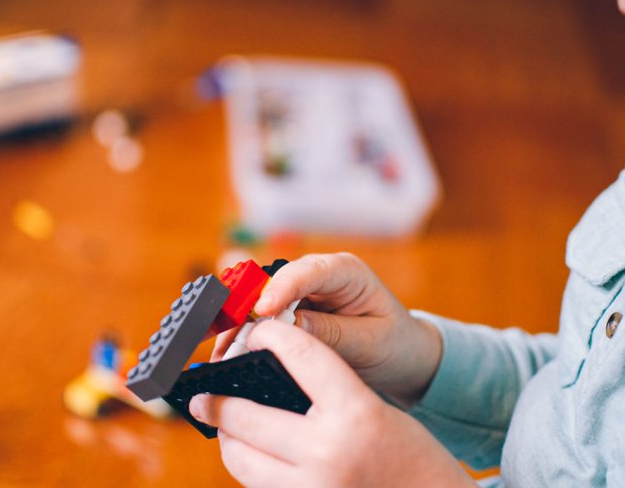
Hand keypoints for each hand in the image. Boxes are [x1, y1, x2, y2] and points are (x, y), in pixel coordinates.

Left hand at [192, 321, 473, 487]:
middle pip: (247, 414)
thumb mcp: (377, 410)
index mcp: (356, 413)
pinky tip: (252, 453)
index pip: (301, 356)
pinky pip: (258, 486)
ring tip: (224, 424)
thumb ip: (330, 391)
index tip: (256, 331)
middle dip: (218, 400)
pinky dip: (249, 466)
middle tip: (203, 394)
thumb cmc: (413, 456)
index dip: (271, 335)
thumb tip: (274, 374)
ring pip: (240, 458)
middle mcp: (328, 452)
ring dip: (227, 438)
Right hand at [213, 253, 442, 404]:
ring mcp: (302, 291)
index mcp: (346, 272)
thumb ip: (331, 333)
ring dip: (239, 325)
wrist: (401, 353)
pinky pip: (261, 318)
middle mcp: (318, 275)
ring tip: (222, 354)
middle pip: (273, 282)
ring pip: (259, 300)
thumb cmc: (392, 342)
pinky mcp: (290, 310)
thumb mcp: (370, 341)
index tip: (262, 311)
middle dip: (247, 309)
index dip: (281, 288)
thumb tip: (289, 328)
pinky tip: (230, 354)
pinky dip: (244, 335)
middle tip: (227, 340)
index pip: (309, 271)